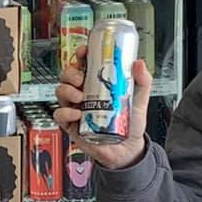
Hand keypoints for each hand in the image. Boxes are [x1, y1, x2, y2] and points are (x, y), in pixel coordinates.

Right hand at [52, 43, 152, 170]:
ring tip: (80, 97)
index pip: (83, 64)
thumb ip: (142, 81)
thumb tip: (139, 64)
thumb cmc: (130, 125)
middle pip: (67, 76)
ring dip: (66, 90)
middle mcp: (83, 94)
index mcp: (96, 84)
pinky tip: (77, 114)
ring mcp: (76, 108)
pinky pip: (59, 115)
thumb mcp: (139, 100)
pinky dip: (65, 112)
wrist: (127, 149)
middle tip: (81, 78)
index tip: (84, 52)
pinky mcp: (71, 125)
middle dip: (70, 73)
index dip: (80, 55)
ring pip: (60, 92)